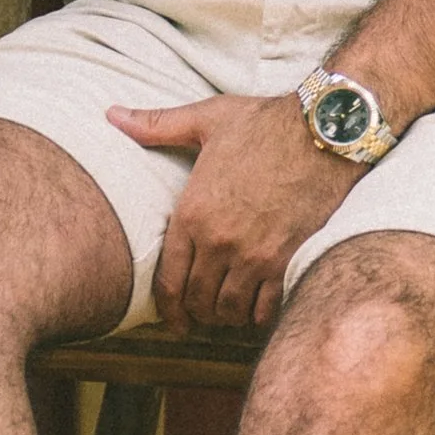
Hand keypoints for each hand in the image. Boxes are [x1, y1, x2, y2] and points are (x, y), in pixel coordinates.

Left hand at [107, 90, 360, 334]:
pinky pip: (266, 308)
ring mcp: (254, 255)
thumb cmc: (263, 123)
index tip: (172, 319)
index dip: (168, 308)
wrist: (323, 131)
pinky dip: (258, 315)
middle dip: (196, 312)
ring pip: (229, 309)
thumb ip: (156, 125)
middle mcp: (219, 241)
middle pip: (197, 300)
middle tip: (201, 314)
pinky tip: (258, 307)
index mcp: (192, 212)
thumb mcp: (205, 119)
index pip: (169, 280)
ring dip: (226, 316)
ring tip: (228, 311)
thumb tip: (111, 114)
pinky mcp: (287, 260)